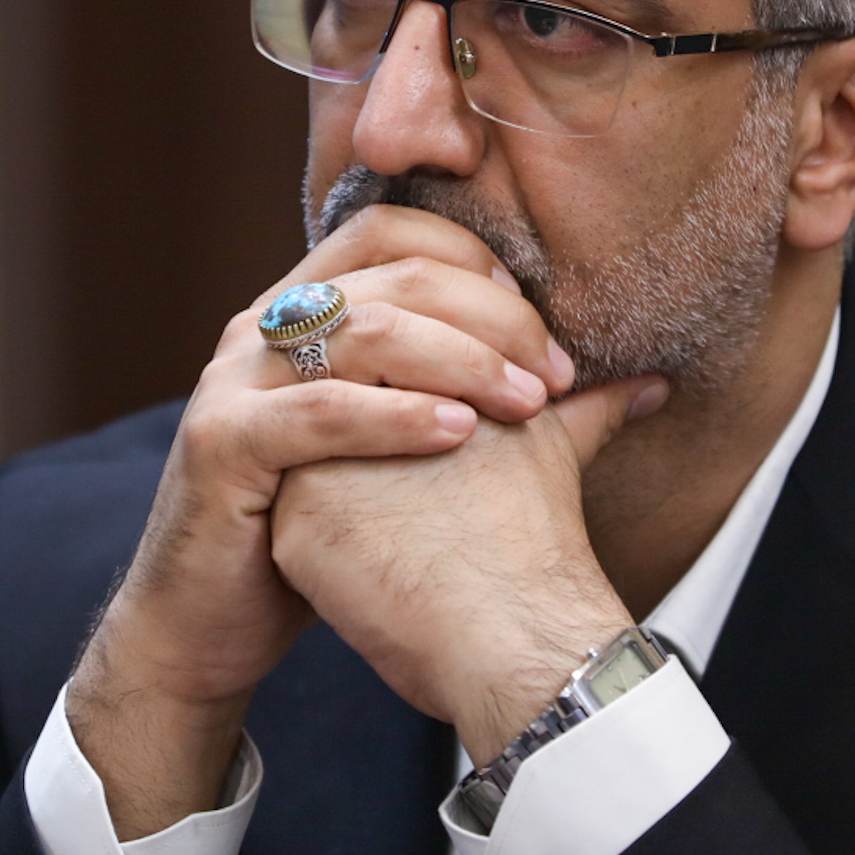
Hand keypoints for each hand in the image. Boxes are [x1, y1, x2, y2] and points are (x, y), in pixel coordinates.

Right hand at [71, 207, 576, 835]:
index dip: (477, 261)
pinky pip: (320, 411)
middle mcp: (263, 325)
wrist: (210, 622)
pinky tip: (458, 435)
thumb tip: (644, 385)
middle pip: (394, 274)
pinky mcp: (221, 444)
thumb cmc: (320, 531)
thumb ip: (508, 404)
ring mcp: (235, 380)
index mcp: (305, 308)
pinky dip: (396, 415)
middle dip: (492, 316)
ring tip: (527, 405)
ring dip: (460, 360)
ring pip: (363, 329)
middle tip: (555, 375)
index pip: (394, 232)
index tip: (544, 325)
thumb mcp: (409, 451)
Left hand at [267, 374, 667, 765]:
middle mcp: (370, 399)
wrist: (515, 641)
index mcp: (434, 372)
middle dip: (363, 436)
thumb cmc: (540, 555)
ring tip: (381, 533)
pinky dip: (312, 543)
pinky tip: (350, 572)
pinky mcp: (295, 520)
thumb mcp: (557, 457)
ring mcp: (324, 457)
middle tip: (408, 499)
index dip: (411, 395)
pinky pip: (279, 517)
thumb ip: (587, 410)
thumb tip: (646, 386)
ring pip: (302, 452)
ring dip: (331, 484)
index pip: (390, 349)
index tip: (439, 455)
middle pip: (339, 390)